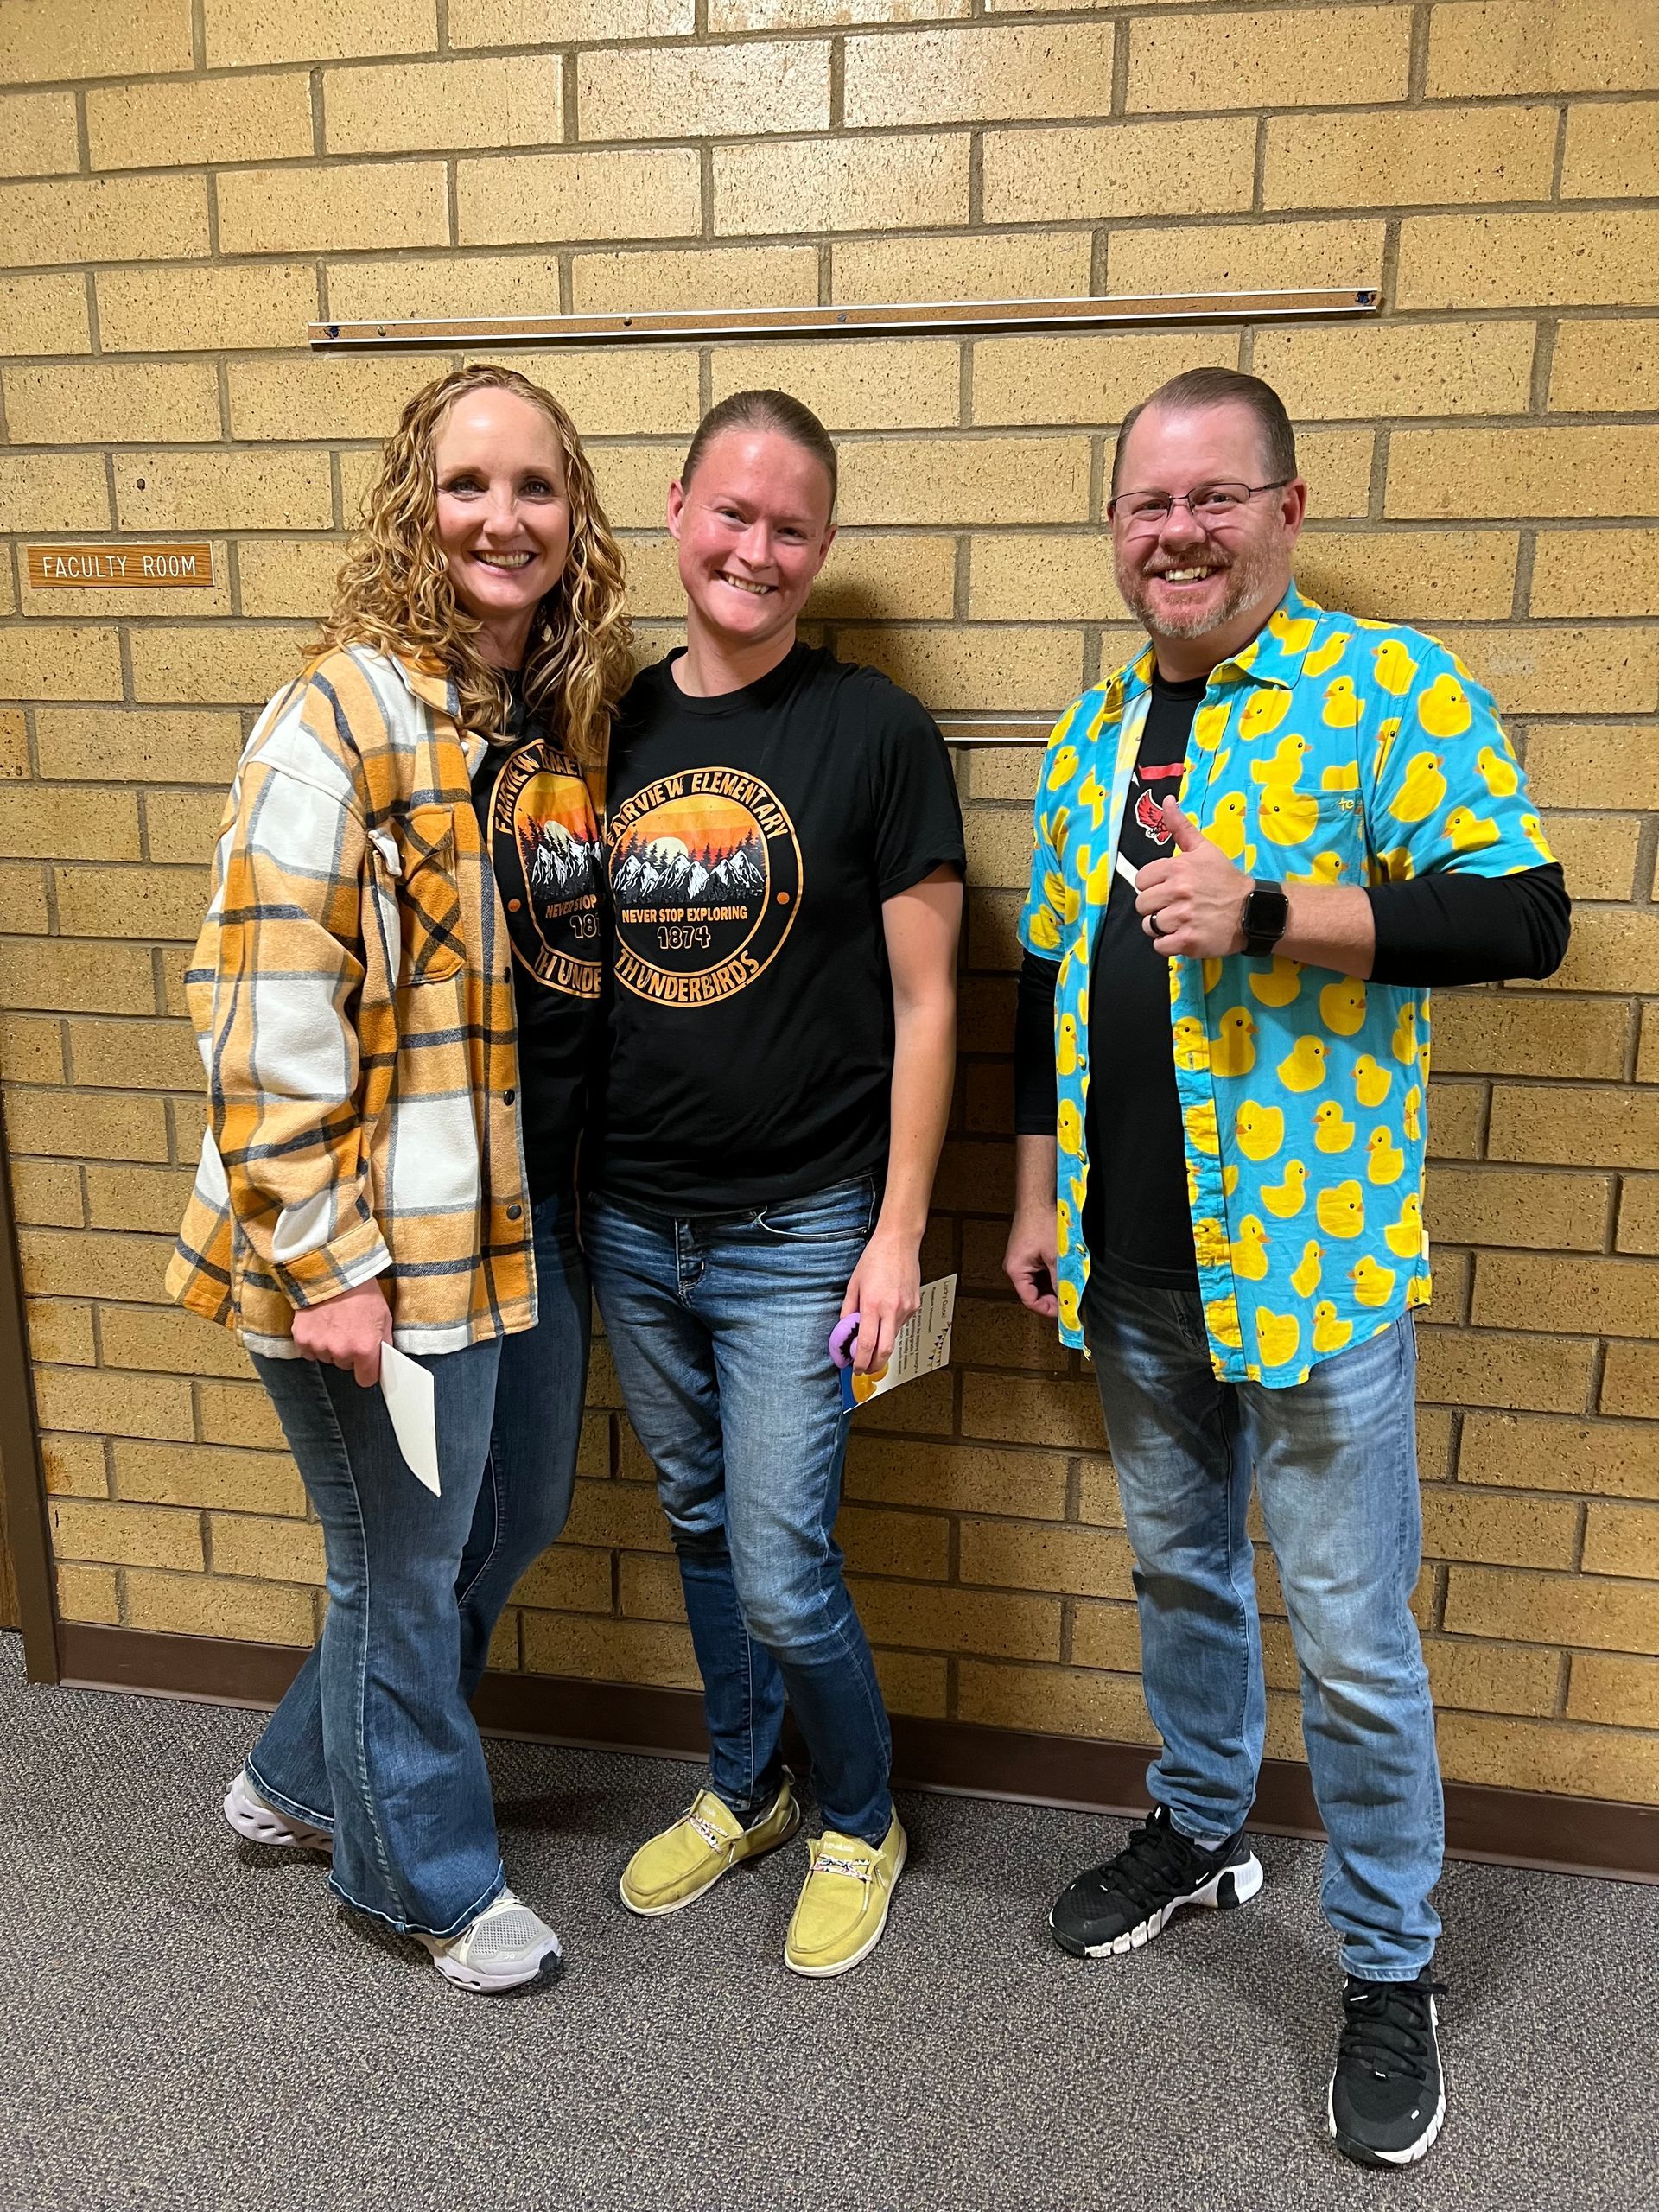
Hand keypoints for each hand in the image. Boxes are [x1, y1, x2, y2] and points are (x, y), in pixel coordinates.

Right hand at [290, 1276, 392, 1386]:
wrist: (333, 1272)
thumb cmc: (361, 1293)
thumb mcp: (384, 1317)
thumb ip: (383, 1343)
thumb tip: (383, 1360)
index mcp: (365, 1348)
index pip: (366, 1379)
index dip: (367, 1371)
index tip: (366, 1364)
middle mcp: (341, 1351)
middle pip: (345, 1366)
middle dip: (348, 1353)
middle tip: (349, 1330)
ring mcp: (320, 1346)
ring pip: (327, 1358)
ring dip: (330, 1347)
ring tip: (334, 1323)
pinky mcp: (302, 1339)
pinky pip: (309, 1351)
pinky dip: (314, 1342)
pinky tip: (320, 1325)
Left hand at [840, 1226, 921, 1373]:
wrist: (899, 1243)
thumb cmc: (875, 1258)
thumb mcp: (854, 1284)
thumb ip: (849, 1310)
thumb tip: (846, 1329)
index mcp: (873, 1304)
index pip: (867, 1344)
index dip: (860, 1361)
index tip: (856, 1368)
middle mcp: (892, 1309)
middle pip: (885, 1351)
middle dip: (875, 1365)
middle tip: (866, 1368)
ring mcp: (906, 1309)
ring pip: (893, 1337)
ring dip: (882, 1343)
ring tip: (872, 1336)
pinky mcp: (915, 1305)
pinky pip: (901, 1324)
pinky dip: (891, 1326)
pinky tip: (886, 1314)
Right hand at [1003, 1206, 1059, 1318]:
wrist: (1038, 1198)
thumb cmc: (1041, 1222)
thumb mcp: (1055, 1255)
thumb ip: (1060, 1279)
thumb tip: (1067, 1299)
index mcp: (1016, 1270)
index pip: (1030, 1300)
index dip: (1047, 1308)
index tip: (1064, 1311)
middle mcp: (1016, 1267)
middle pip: (1034, 1292)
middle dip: (1052, 1297)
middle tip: (1070, 1299)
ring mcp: (1022, 1260)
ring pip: (1038, 1282)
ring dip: (1053, 1285)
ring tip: (1069, 1286)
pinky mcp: (1029, 1253)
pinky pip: (1040, 1271)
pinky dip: (1051, 1275)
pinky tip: (1064, 1273)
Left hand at [1135, 798, 1249, 958]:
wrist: (1252, 910)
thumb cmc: (1225, 880)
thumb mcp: (1205, 849)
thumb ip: (1180, 826)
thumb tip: (1166, 800)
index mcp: (1177, 868)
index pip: (1141, 881)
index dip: (1152, 886)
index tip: (1169, 889)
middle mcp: (1179, 892)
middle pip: (1142, 905)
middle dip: (1156, 907)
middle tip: (1176, 906)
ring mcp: (1183, 918)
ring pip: (1150, 926)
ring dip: (1162, 927)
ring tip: (1182, 921)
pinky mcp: (1189, 941)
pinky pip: (1160, 946)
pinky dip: (1169, 944)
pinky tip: (1184, 935)